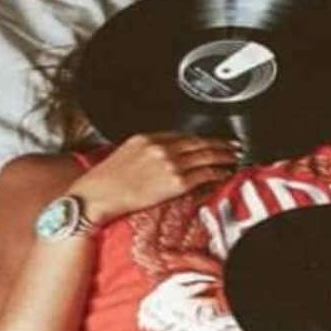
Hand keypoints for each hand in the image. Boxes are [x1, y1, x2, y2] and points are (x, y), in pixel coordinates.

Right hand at [67, 133, 240, 222]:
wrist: (97, 197)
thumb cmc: (106, 181)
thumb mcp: (125, 153)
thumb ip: (148, 149)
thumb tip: (166, 153)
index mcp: (147, 138)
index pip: (182, 134)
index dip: (201, 137)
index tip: (212, 139)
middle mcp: (161, 148)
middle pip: (199, 142)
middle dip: (220, 143)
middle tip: (234, 145)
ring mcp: (170, 164)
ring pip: (206, 156)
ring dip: (224, 156)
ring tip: (234, 158)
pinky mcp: (176, 182)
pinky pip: (205, 175)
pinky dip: (218, 173)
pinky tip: (224, 173)